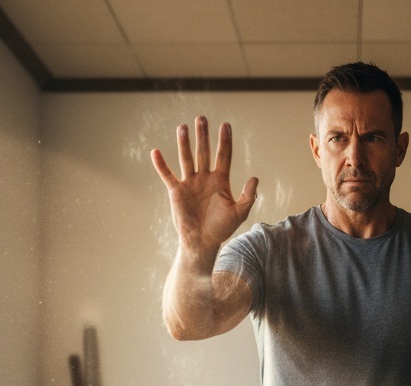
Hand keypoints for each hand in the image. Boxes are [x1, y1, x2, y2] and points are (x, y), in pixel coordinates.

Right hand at [151, 116, 257, 260]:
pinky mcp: (177, 192)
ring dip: (184, 143)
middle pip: (204, 152)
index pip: (223, 156)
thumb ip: (248, 196)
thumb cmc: (221, 229)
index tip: (225, 125)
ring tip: (183, 127)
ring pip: (187, 158)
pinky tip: (156, 152)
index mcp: (220, 181)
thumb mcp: (239, 213)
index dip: (225, 141)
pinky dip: (161, 165)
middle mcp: (204, 178)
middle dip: (203, 136)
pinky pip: (167, 175)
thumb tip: (255, 178)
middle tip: (201, 118)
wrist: (202, 242)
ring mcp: (190, 183)